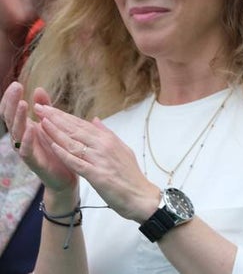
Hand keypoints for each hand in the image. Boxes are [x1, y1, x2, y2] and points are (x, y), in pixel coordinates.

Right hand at [1, 84, 77, 193]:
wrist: (65, 175)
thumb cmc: (56, 147)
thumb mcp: (51, 124)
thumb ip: (45, 108)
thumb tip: (38, 89)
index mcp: (25, 128)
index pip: (12, 111)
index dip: (11, 98)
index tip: (16, 83)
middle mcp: (21, 138)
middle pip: (11, 118)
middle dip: (12, 102)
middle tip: (16, 87)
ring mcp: (26, 149)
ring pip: (17, 132)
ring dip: (18, 118)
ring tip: (21, 104)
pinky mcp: (33, 162)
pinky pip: (27, 151)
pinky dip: (28, 140)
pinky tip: (31, 129)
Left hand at [34, 102, 160, 222]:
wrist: (141, 196)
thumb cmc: (130, 175)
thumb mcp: (122, 149)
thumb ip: (107, 134)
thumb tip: (95, 120)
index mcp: (108, 139)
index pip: (81, 124)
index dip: (63, 115)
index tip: (48, 107)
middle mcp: (103, 146)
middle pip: (75, 129)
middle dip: (55, 118)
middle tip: (39, 107)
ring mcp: (100, 160)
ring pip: (74, 143)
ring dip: (56, 132)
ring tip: (41, 121)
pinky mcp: (97, 175)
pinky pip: (77, 163)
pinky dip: (64, 154)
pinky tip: (53, 146)